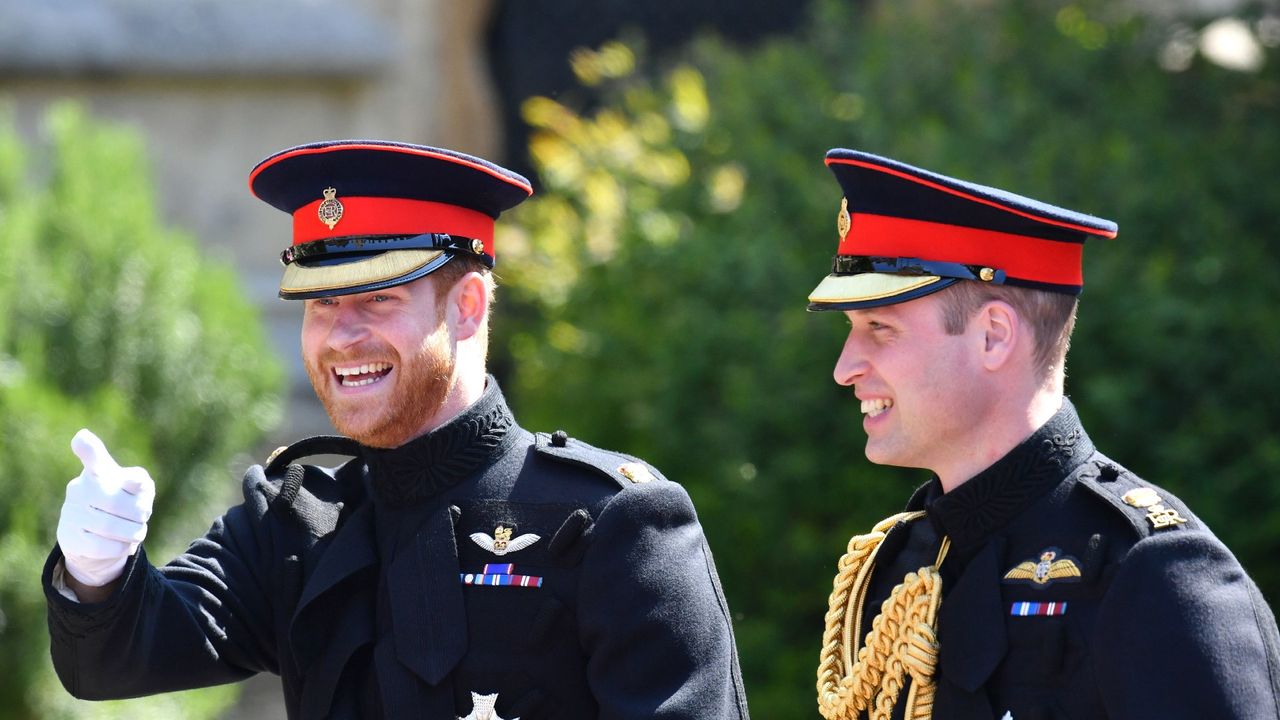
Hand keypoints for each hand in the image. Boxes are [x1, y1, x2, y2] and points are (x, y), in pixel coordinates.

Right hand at [56, 429, 154, 587]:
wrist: (96, 536)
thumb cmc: (123, 502)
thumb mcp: (136, 488)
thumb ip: (138, 481)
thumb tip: (135, 481)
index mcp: (97, 471)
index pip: (93, 455)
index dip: (89, 448)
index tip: (81, 438)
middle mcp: (79, 488)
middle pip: (118, 503)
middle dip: (140, 514)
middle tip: (143, 515)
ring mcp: (72, 512)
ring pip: (113, 527)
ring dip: (134, 532)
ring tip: (136, 531)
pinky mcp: (69, 537)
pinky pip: (104, 547)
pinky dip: (122, 548)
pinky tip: (124, 544)